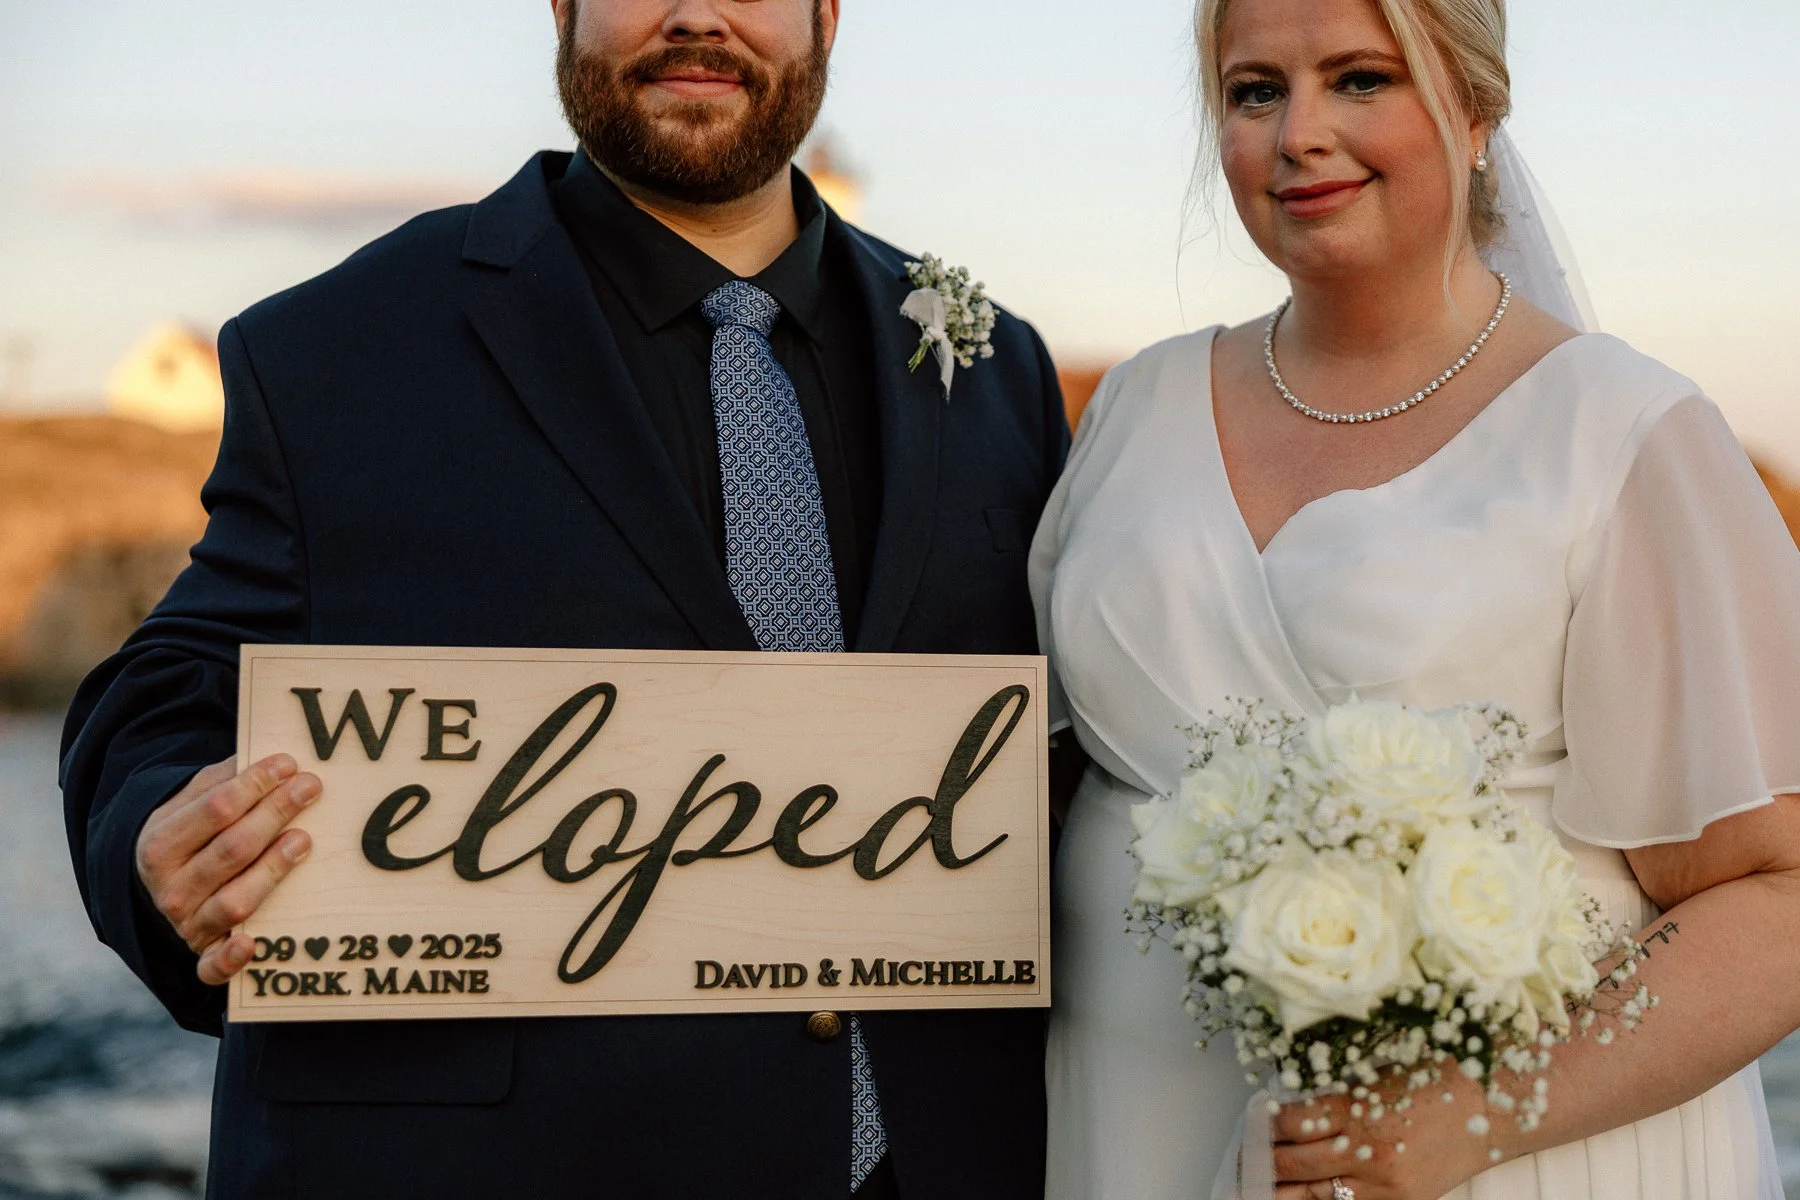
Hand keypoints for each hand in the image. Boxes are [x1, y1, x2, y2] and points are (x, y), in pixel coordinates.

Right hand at [135, 754, 320, 985]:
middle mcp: (170, 888)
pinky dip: (229, 959)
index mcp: (160, 844)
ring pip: (235, 900)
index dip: (256, 784)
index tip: (290, 764)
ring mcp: (186, 925)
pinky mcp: (203, 956)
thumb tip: (268, 759)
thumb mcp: (192, 804)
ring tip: (304, 839)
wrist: (162, 888)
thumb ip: (222, 780)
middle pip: (233, 849)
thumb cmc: (192, 837)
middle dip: (275, 813)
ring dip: (273, 869)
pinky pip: (212, 967)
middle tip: (311, 788)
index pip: (216, 809)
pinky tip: (250, 944)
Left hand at [1271, 1069, 1500, 1199]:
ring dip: (1280, 1192)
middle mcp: (1367, 1151)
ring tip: (1258, 1186)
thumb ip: (1331, 1095)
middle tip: (1245, 1160)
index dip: (1263, 1125)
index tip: (1253, 1123)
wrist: (1490, 1108)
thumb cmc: (1432, 1079)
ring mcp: (1383, 1185)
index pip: (1288, 1123)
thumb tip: (1284, 1110)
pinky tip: (1301, 1198)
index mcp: (1357, 1108)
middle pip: (1292, 1164)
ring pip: (1311, 1197)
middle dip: (1261, 1164)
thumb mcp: (1373, 1075)